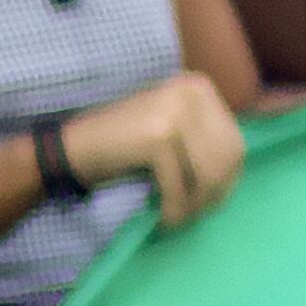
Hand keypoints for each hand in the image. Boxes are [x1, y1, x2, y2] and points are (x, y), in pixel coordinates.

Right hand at [62, 72, 247, 227]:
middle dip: (214, 196)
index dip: (228, 181)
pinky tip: (163, 219)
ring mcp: (174, 112)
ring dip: (195, 206)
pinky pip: (180, 187)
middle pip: (227, 159)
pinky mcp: (157, 137)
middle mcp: (191, 92)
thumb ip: (204, 139)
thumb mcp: (172, 129)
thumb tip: (235, 175)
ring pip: (208, 175)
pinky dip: (175, 211)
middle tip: (192, 215)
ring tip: (177, 219)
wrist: (70, 147)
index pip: (235, 143)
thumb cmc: (122, 146)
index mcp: (198, 86)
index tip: (208, 204)